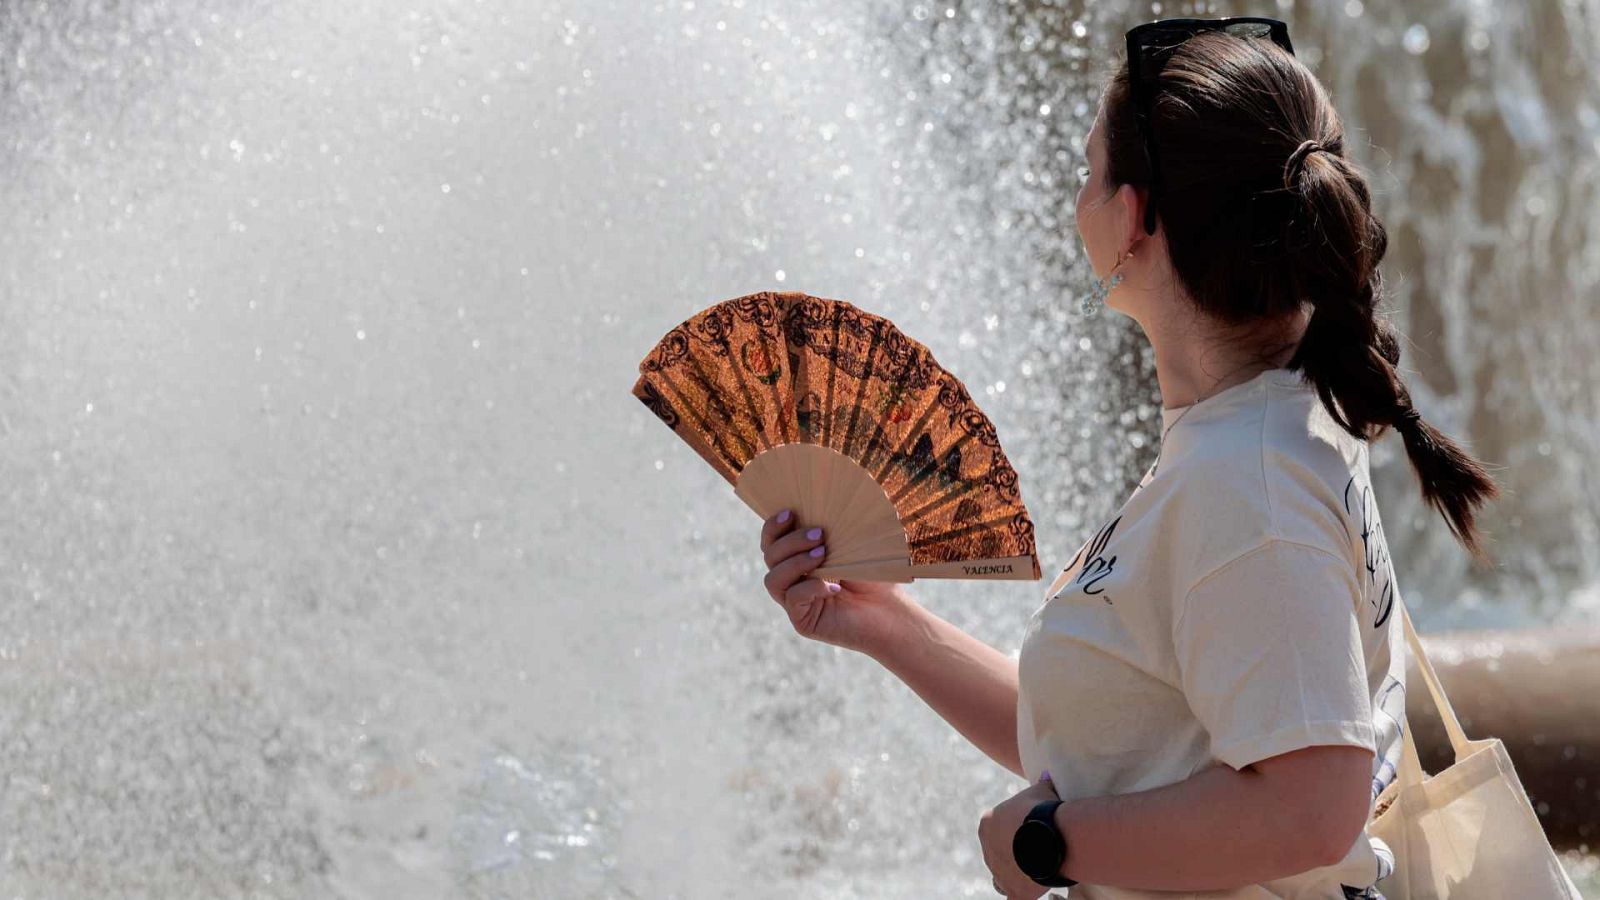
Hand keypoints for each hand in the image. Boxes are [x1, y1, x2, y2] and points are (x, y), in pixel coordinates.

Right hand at [759, 509, 914, 655]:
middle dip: (791, 542)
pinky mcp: (803, 621)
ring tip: (823, 555)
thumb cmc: (875, 575)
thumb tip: (817, 510)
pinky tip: (835, 587)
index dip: (773, 527)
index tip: (790, 513)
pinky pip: (792, 599)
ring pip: (773, 580)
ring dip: (795, 563)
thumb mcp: (851, 546)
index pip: (771, 541)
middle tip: (820, 535)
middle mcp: (792, 579)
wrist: (892, 611)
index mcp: (799, 558)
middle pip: (770, 556)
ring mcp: (795, 602)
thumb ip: (830, 531)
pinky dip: (810, 588)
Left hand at [979, 770, 1060, 898]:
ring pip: (999, 878)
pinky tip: (1031, 890)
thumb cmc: (1044, 809)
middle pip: (998, 853)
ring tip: (1031, 872)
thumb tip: (1046, 774)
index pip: (996, 829)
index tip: (1030, 831)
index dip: (1013, 831)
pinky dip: (1020, 893)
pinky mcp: (1013, 891)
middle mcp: (987, 849)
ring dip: (1010, 875)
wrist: (1049, 835)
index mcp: (988, 824)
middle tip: (1035, 852)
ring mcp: (998, 872)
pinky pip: (1013, 896)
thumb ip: (1041, 785)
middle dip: (1013, 853)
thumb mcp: (1041, 790)